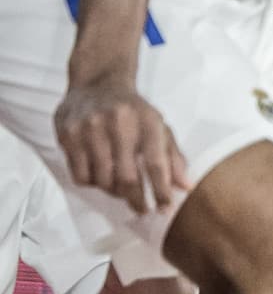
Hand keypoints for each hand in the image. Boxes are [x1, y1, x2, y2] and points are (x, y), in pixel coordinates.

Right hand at [55, 76, 187, 213]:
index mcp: (147, 122)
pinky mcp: (68, 134)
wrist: (97, 84)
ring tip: (119, 187)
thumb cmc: (133, 111)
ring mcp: (90, 129)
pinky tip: (99, 174)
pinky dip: (92, 182)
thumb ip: (173, 157)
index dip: (161, 191)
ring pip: (102, 180)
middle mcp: (118, 124)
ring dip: (113, 191)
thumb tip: (185, 187)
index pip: (157, 164)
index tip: (165, 208)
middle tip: (142, 210)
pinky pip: (80, 175)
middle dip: (137, 200)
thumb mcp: (159, 127)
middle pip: (127, 177)